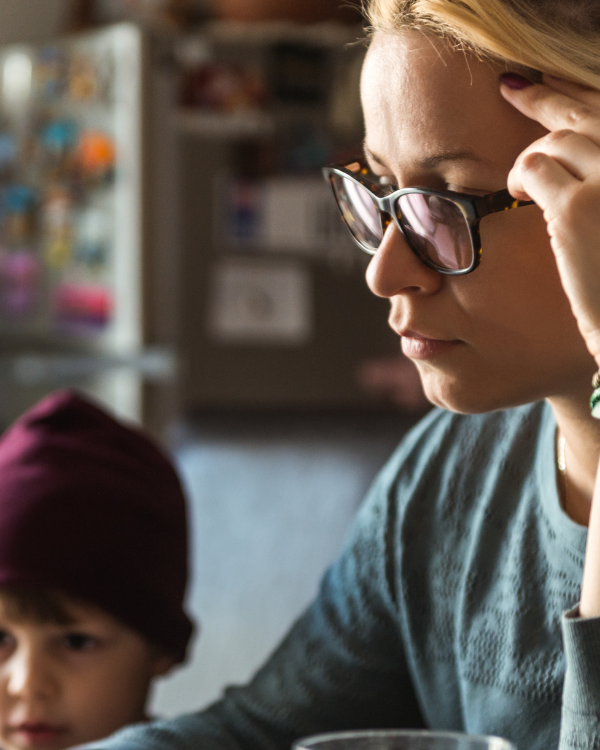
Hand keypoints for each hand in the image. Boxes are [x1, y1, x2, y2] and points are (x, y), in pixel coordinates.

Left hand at [500, 74, 599, 363]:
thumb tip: (576, 164)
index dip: (579, 92)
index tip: (550, 83)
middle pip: (589, 112)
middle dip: (546, 96)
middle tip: (513, 87)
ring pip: (558, 140)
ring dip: (534, 156)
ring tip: (523, 181)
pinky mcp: (578, 207)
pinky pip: (535, 168)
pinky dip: (521, 175)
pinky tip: (520, 192)